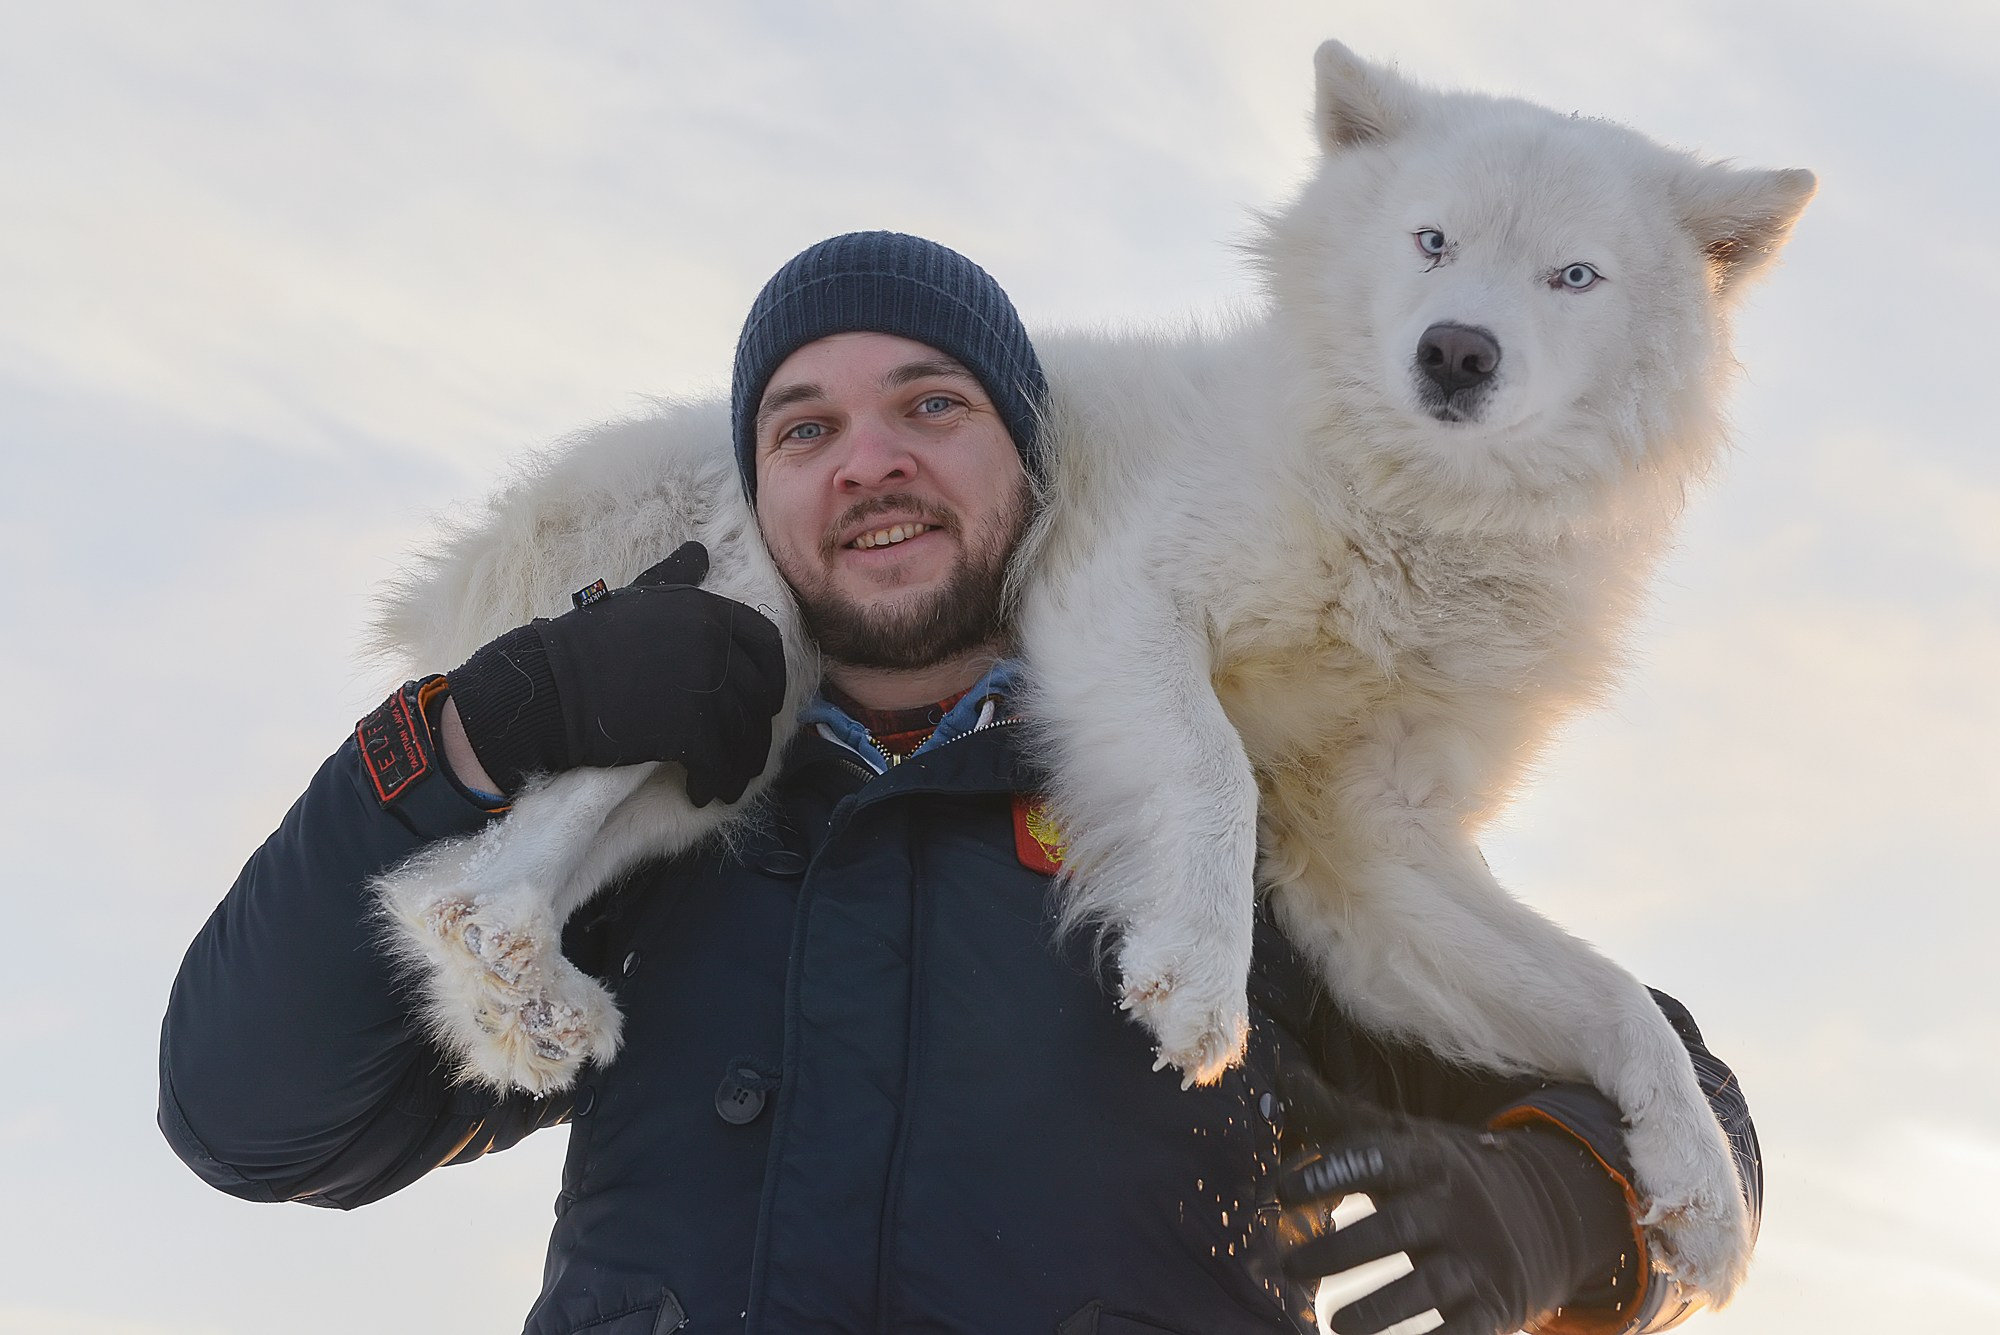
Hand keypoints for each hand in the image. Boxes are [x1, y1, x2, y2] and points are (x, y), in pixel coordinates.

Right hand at [449, 541, 787, 804]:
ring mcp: (705, 688)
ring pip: (744, 735)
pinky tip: (704, 793)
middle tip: (744, 752)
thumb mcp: (636, 598)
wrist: (549, 685)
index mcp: (708, 610)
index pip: (766, 644)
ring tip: (727, 782)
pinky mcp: (690, 732)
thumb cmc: (587, 642)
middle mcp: (715, 644)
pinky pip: (720, 764)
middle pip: (759, 695)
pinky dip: (716, 783)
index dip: (772, 678)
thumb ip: (675, 578)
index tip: (766, 702)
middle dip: (756, 730)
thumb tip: (700, 551)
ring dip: (740, 765)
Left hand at [1272, 1066, 1632, 1334]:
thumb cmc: (1449, 1174)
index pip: (1376, 1160)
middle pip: (1395, 1229)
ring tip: (1336, 1326)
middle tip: (1287, 1267)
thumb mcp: (1408, 1138)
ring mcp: (1478, 1256)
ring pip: (1426, 1286)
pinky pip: (1465, 1331)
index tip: (1281, 1189)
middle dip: (1339, 1251)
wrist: (1553, 1207)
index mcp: (1429, 1160)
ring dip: (1378, 1309)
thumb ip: (1343, 1120)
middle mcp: (1455, 1206)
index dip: (1329, 1172)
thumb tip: (1286, 1076)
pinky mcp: (1496, 1302)